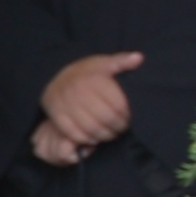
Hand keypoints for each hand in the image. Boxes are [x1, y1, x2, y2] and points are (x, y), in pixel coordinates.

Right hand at [34, 48, 141, 165]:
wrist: (56, 78)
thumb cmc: (87, 73)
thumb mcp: (104, 63)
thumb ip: (122, 61)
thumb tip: (139, 58)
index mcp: (93, 79)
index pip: (118, 105)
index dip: (127, 115)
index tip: (130, 117)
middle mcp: (78, 91)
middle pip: (106, 118)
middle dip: (118, 127)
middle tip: (122, 128)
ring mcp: (65, 104)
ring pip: (92, 128)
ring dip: (105, 135)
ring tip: (111, 133)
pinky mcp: (56, 115)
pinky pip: (75, 133)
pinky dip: (87, 139)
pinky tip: (95, 137)